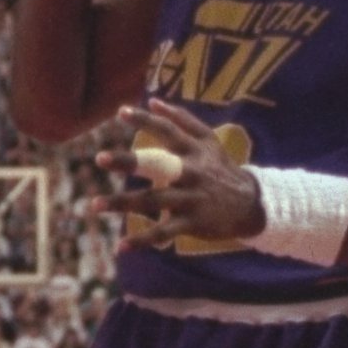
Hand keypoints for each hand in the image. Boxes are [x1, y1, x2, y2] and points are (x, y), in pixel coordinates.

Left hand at [101, 96, 264, 246]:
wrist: (251, 204)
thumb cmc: (222, 168)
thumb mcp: (209, 140)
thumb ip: (182, 119)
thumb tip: (153, 100)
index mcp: (193, 150)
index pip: (167, 130)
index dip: (145, 120)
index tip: (120, 112)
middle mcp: (190, 172)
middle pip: (157, 165)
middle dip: (129, 162)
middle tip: (100, 159)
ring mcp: (191, 199)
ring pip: (153, 201)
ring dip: (123, 203)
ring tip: (95, 205)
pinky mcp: (192, 223)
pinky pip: (163, 232)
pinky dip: (142, 241)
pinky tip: (121, 246)